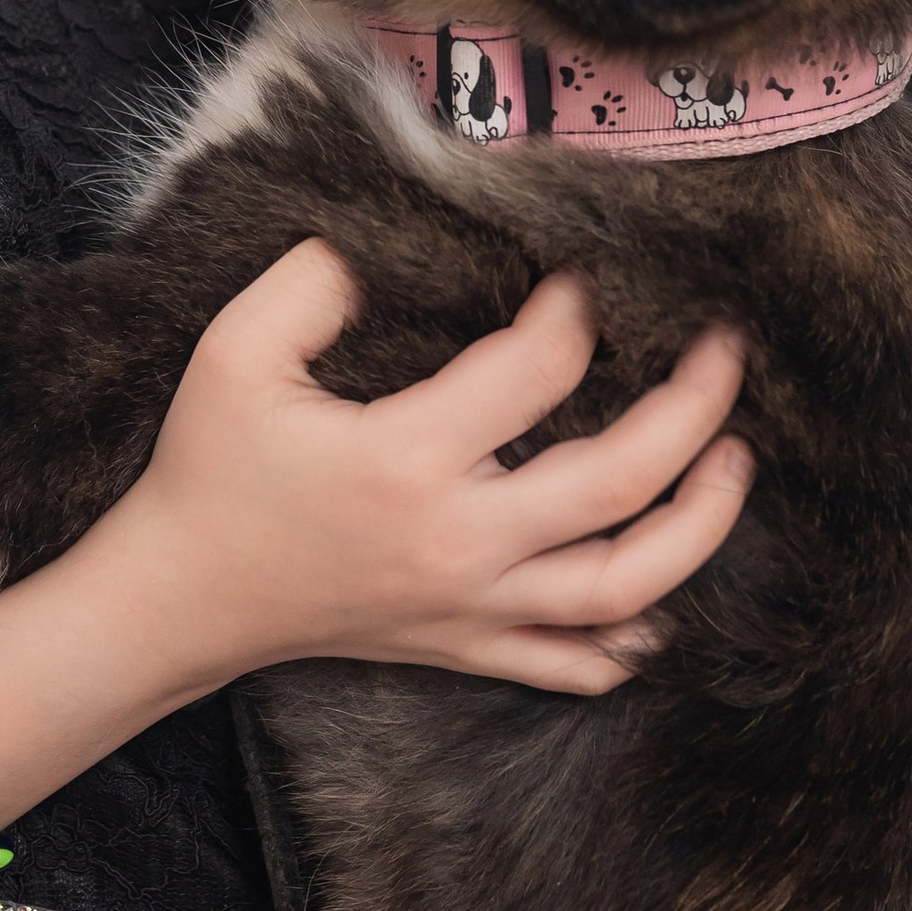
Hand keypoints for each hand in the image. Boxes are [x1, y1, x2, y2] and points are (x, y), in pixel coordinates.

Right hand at [92, 242, 751, 700]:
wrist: (178, 600)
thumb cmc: (209, 470)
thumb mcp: (235, 354)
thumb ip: (312, 282)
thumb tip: (381, 248)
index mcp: (407, 458)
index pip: (537, 372)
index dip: (576, 312)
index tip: (582, 274)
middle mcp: (458, 541)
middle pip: (621, 482)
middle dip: (693, 408)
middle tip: (725, 350)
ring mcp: (471, 606)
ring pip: (627, 585)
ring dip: (699, 524)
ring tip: (733, 462)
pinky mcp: (465, 646)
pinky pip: (576, 662)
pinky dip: (634, 636)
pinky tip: (666, 597)